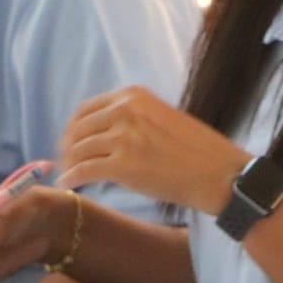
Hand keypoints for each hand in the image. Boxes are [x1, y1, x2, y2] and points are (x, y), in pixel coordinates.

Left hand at [58, 87, 248, 214]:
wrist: (218, 173)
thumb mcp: (163, 117)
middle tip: (65, 162)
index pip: (86, 109)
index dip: (73, 128)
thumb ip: (134, 119)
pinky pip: (84, 171)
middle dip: (67, 148)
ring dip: (69, 164)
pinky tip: (68, 185)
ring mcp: (122, 138)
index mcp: (133, 96)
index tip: (70, 142)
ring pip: (78, 150)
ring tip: (68, 175)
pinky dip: (72, 179)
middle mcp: (124, 111)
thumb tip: (105, 134)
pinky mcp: (122, 165)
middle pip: (78, 129)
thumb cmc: (198, 149)